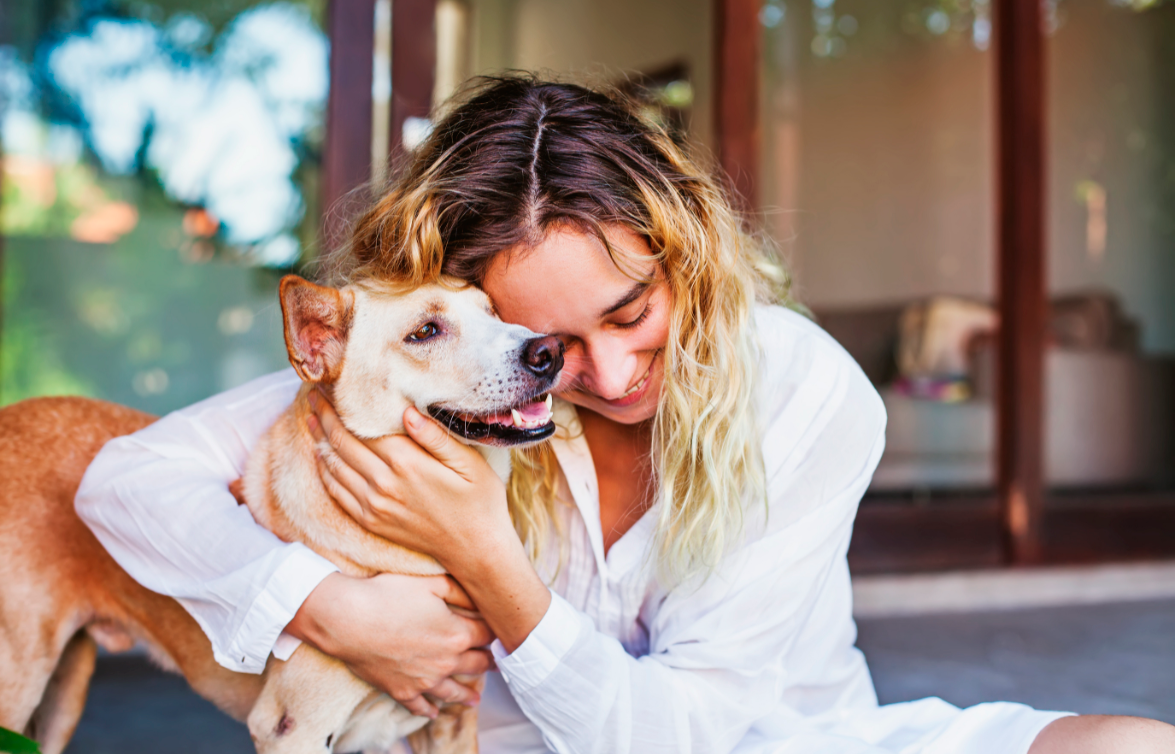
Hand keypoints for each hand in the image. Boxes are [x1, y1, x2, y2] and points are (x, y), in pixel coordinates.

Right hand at [286, 572, 493, 718]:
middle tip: (495, 664)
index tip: (499, 631)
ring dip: (467, 694)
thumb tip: (479, 596)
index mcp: (457, 634)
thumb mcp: (430, 583)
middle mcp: (447, 662)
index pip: (487, 634)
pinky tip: (434, 712)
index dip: (495, 631)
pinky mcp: (402, 691)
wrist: (348, 620)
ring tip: (475, 699)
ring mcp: (424, 681)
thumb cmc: (388, 596)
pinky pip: (420, 706)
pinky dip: (429, 710)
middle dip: (488, 662)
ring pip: (453, 691)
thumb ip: (459, 590)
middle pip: (476, 664)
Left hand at [307, 391, 513, 570]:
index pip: (362, 428)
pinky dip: (325, 471)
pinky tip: (322, 457)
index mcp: (408, 464)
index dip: (342, 406)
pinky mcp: (371, 521)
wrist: (475, 550)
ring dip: (319, 440)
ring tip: (311, 418)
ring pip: (334, 466)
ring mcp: (374, 506)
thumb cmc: (479, 502)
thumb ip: (436, 437)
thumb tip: (407, 411)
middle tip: (313, 394)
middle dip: (325, 416)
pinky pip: (337, 493)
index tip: (331, 386)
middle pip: (342, 443)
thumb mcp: (470, 463)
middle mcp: (384, 484)